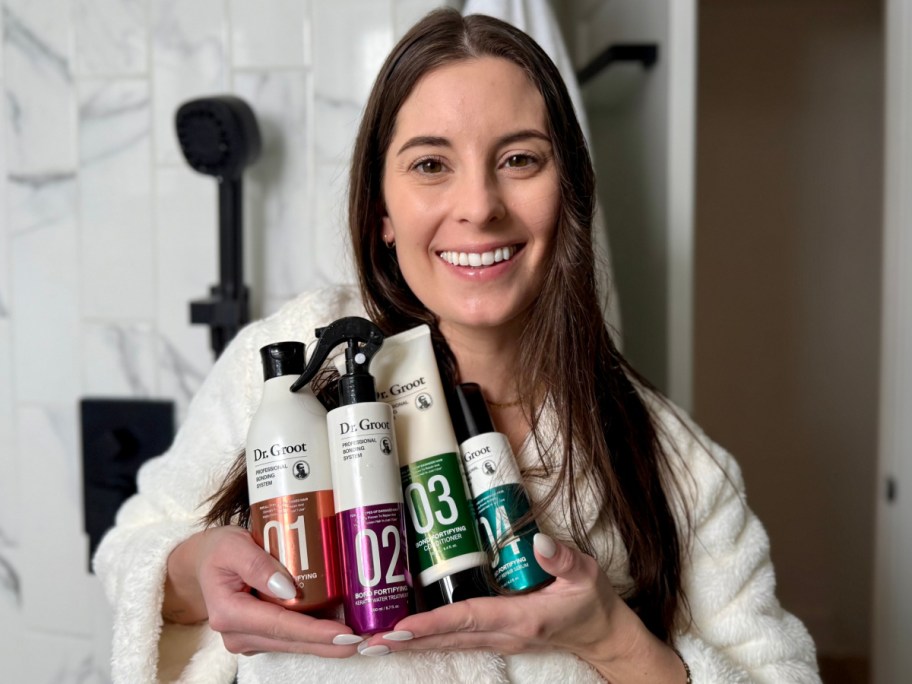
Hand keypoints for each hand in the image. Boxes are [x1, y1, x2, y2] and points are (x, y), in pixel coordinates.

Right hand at [163, 525, 362, 656]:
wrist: (201, 561)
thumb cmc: (217, 550)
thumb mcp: (232, 545)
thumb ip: (256, 563)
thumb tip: (287, 586)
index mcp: (230, 613)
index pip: (280, 625)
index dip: (314, 632)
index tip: (343, 634)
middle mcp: (238, 633)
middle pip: (291, 641)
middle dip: (327, 644)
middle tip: (361, 642)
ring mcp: (248, 637)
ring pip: (292, 643)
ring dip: (323, 643)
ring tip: (358, 639)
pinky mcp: (259, 635)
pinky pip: (289, 637)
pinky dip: (313, 636)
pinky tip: (338, 632)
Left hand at [359, 534, 686, 681]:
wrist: (601, 635)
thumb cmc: (591, 602)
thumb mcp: (586, 576)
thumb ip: (563, 560)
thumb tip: (539, 541)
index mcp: (521, 619)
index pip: (467, 619)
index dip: (433, 623)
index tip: (401, 626)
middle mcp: (503, 635)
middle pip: (446, 638)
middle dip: (407, 640)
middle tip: (369, 640)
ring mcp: (497, 640)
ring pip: (447, 643)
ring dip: (412, 642)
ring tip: (376, 640)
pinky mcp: (495, 637)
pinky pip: (456, 639)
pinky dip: (428, 638)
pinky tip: (406, 634)